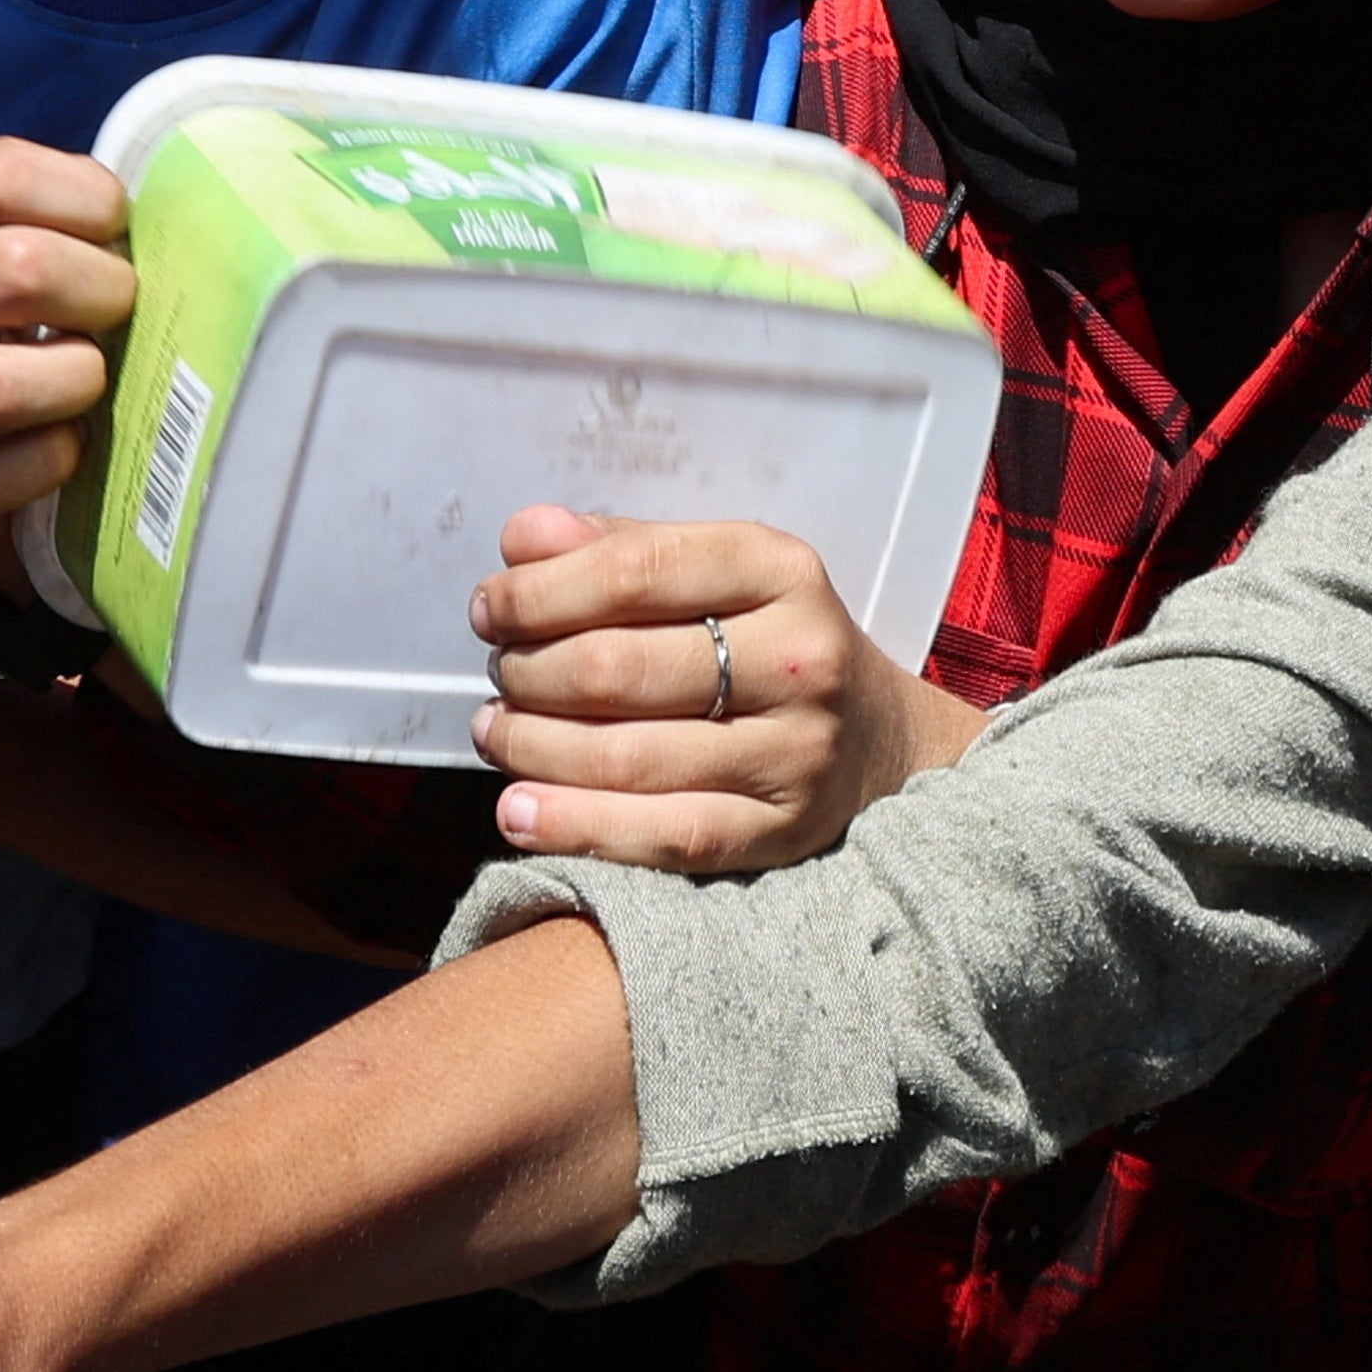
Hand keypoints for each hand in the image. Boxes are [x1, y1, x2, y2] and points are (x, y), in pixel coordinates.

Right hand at [0, 138, 133, 593]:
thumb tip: (178, 219)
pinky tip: (64, 451)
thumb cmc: (50, 338)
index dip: (87, 202)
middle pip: (13, 268)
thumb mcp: (58, 258)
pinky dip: (44, 467)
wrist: (1, 463)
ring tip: (94, 388)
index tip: (121, 235)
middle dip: (101, 294)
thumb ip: (91, 227)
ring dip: (72, 387)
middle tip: (123, 317)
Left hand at [467, 505, 979, 872]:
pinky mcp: (777, 832)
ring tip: (496, 732)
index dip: (538, 591)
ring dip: (532, 746)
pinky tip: (518, 810)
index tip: (489, 607)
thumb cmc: (772, 644)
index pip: (635, 572)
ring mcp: (795, 752)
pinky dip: (572, 824)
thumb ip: (622, 548)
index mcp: (781, 570)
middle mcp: (799, 659)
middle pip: (617, 668)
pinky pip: (658, 835)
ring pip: (624, 756)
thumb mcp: (720, 573)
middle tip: (498, 673)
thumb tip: (523, 536)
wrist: (882, 744)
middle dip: (528, 671)